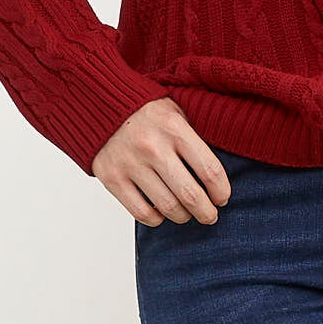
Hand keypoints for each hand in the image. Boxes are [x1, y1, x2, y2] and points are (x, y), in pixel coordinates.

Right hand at [93, 98, 231, 225]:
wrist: (100, 104)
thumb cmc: (146, 113)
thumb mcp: (176, 114)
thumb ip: (195, 141)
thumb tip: (216, 180)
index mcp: (174, 128)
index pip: (210, 170)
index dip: (221, 191)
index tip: (222, 198)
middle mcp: (152, 147)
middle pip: (191, 195)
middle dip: (207, 213)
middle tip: (210, 216)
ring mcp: (130, 164)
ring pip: (168, 207)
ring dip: (183, 217)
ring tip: (186, 214)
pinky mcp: (111, 177)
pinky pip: (141, 213)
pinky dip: (156, 219)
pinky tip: (161, 212)